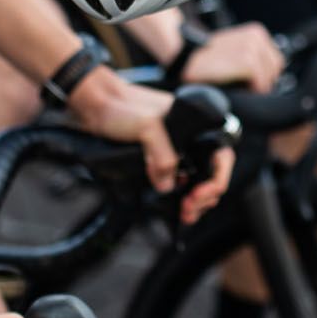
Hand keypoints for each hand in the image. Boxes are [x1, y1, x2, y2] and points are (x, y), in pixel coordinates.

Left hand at [66, 66, 232, 223]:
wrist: (95, 104)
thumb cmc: (121, 106)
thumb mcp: (147, 127)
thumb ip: (162, 156)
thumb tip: (169, 186)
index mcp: (195, 125)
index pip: (221, 156)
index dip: (216, 179)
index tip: (198, 194)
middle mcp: (189, 138)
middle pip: (211, 173)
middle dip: (206, 196)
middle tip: (189, 210)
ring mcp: (175, 150)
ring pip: (197, 180)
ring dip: (195, 200)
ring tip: (185, 213)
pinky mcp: (159, 159)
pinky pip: (177, 181)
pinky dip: (180, 196)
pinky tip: (175, 205)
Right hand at [182, 22, 284, 92]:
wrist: (188, 59)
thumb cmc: (209, 59)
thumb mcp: (235, 50)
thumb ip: (254, 57)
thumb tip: (268, 76)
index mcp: (256, 32)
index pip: (275, 61)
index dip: (265, 74)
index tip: (250, 80)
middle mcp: (256, 37)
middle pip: (275, 69)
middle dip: (263, 81)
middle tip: (245, 86)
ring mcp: (252, 47)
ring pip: (269, 77)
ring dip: (256, 87)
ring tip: (239, 86)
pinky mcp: (247, 60)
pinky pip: (261, 82)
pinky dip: (252, 90)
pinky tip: (239, 87)